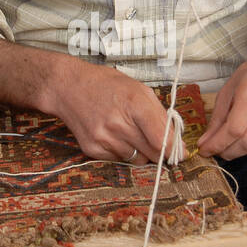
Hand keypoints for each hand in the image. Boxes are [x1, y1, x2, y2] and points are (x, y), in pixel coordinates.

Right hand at [46, 60, 182, 164]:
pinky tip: (114, 135)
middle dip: (160, 151)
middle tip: (157, 142)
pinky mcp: (92, 149)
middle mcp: (118, 124)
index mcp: (135, 104)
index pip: (162, 140)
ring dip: (140, 151)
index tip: (179, 154)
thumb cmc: (107, 85)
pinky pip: (119, 160)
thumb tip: (177, 144)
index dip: (174, 150)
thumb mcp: (139, 90)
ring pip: (137, 160)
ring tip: (130, 132)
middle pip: (152, 153)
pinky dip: (122, 152)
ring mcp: (103, 138)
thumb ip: (161, 115)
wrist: (68, 87)